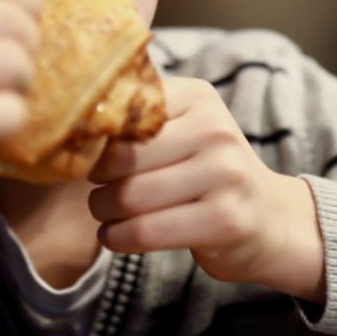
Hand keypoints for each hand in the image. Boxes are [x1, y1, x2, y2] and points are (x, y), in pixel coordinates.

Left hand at [88, 78, 326, 302]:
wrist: (269, 219)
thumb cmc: (207, 175)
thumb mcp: (182, 132)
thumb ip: (137, 124)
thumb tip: (67, 127)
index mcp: (197, 97)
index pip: (121, 114)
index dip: (94, 142)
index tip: (89, 158)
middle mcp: (214, 129)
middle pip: (121, 158)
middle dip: (96, 182)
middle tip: (97, 192)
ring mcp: (224, 174)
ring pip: (130, 196)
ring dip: (104, 213)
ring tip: (106, 215)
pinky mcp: (225, 219)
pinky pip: (147, 230)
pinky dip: (119, 238)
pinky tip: (115, 237)